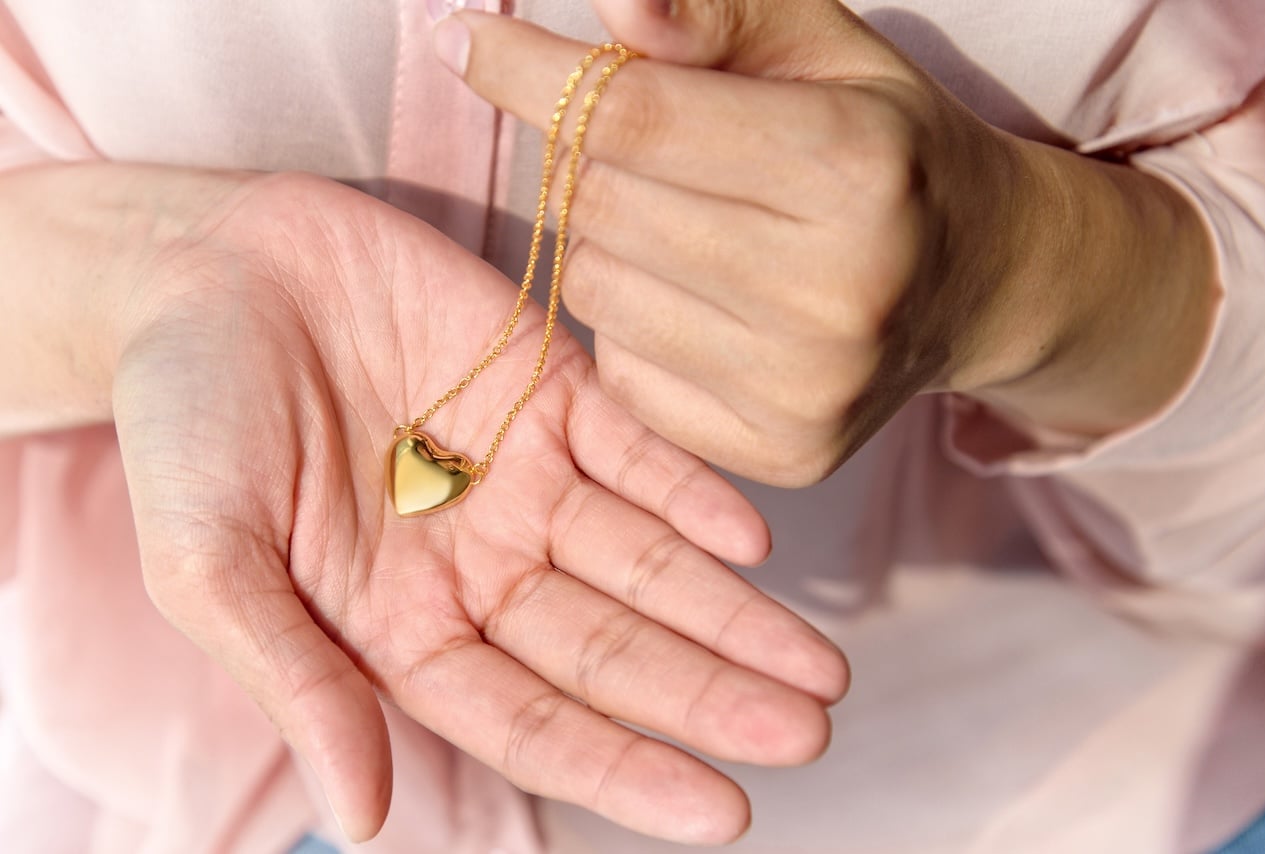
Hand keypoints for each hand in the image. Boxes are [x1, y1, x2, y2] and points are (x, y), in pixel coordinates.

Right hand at [99, 168, 847, 843]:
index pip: (531, 718)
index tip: (722, 813)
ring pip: (646, 558)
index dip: (623, 767)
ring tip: (819, 669)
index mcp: (405, 624)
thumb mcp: (206, 561)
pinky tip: (753, 539)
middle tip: (806, 736)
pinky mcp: (551, 384)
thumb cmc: (182, 420)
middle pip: (613, 648)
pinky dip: (693, 491)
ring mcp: (525, 474)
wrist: (204, 266)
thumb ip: (295, 680)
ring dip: (732, 611)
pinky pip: (638, 447)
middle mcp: (484, 562)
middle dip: (709, 695)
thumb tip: (362, 818)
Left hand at [439, 0, 1216, 484]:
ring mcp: (812, 387)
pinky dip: (633, 327)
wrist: (976, 279)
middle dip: (582, 158)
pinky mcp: (787, 452)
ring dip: (604, 245)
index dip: (532, 76)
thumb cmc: (882, 143)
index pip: (635, 117)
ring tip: (680, 225)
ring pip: (596, 294)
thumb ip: (715, 11)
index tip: (466, 43)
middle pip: (600, 207)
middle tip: (627, 143)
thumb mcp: (819, 46)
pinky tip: (697, 302)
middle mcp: (839, 289)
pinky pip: (622, 376)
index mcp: (854, 164)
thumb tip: (611, 7)